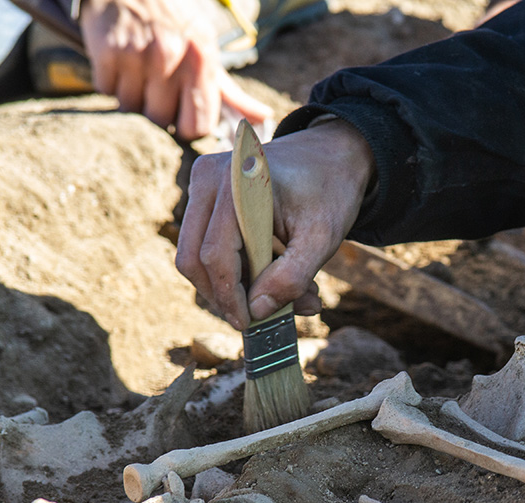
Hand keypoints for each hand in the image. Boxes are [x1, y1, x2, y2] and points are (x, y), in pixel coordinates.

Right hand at [80, 0, 272, 139]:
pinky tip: (119, 61)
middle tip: (156, 85)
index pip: (198, 126)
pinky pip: (106, 90)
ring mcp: (139, 53)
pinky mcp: (108, 50)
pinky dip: (110, 82)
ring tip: (137, 70)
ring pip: (132, 107)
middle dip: (157, 109)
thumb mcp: (206, 52)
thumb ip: (232, 92)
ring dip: (131, 95)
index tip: (182, 112)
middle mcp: (173, 56)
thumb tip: (264, 119)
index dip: (187, 126)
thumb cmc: (175, 25)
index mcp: (203, 60)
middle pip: (162, 120)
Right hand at [175, 118, 376, 328]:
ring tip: (284, 295)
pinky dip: (234, 270)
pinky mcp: (204, 197)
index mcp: (237, 182)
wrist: (330, 155)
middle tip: (261, 318)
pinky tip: (272, 277)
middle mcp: (208, 177)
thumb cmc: (330, 192)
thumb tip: (258, 311)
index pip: (216, 255)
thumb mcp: (323, 238)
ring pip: (195, 256)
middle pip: (193, 258)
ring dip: (232, 286)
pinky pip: (205, 245)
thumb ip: (293, 277)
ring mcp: (200, 185)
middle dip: (224, 296)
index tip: (249, 324)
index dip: (229, 297)